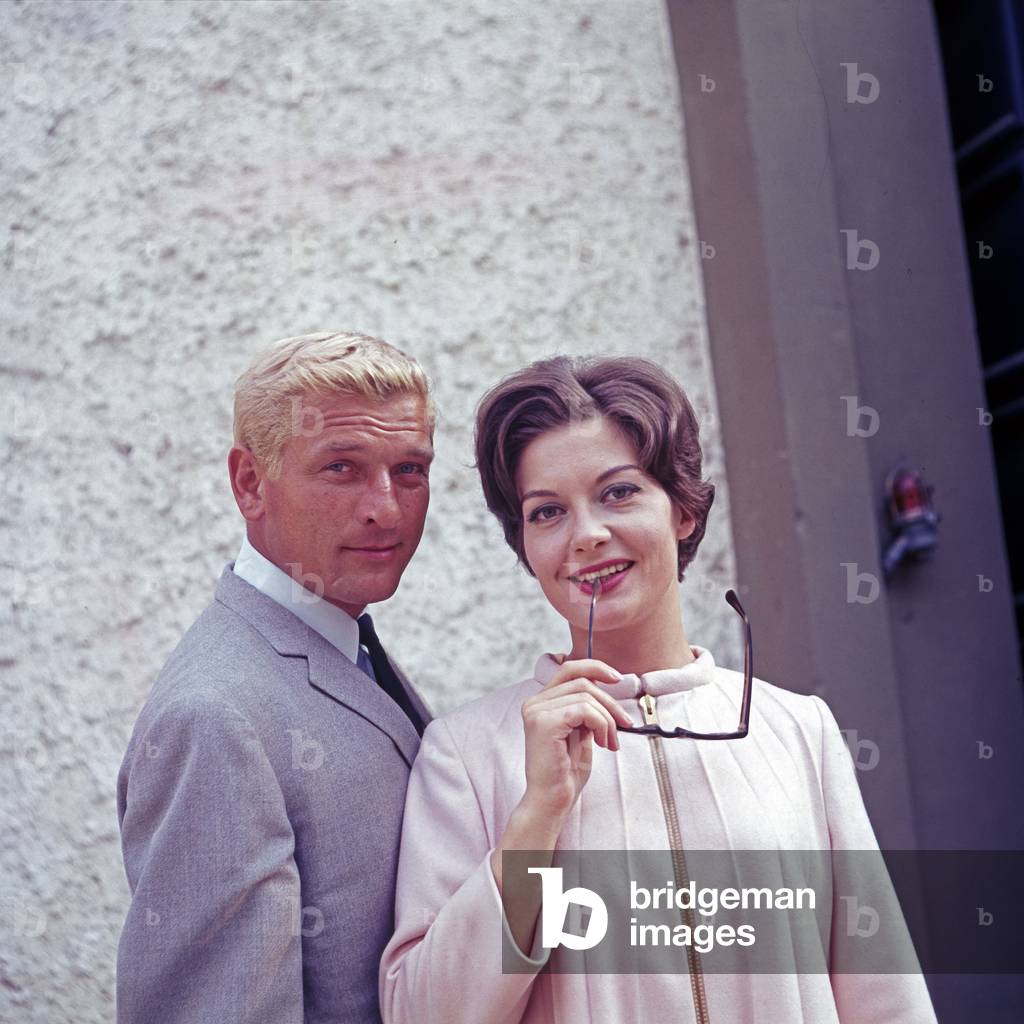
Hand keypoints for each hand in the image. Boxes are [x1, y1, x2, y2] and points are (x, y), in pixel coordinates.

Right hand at [519, 658, 632, 824]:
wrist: (552, 799)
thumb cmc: (566, 771)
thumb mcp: (579, 731)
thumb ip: (585, 708)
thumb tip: (604, 687)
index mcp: (540, 702)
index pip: (568, 669)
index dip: (595, 667)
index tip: (617, 678)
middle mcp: (534, 703)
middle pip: (582, 681)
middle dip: (610, 702)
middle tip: (625, 724)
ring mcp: (537, 711)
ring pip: (587, 696)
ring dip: (608, 719)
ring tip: (611, 742)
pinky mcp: (545, 723)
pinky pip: (585, 710)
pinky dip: (601, 725)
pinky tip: (602, 743)